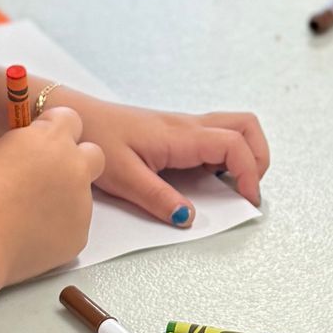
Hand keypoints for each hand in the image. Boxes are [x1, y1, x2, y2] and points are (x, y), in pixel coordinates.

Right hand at [0, 105, 103, 283]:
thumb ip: (22, 146)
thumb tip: (29, 155)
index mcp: (52, 139)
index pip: (70, 119)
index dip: (53, 128)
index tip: (38, 140)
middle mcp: (75, 167)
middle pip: (94, 154)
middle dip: (76, 160)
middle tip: (48, 174)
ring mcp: (82, 203)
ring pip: (81, 194)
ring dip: (62, 197)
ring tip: (26, 214)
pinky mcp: (79, 235)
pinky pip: (73, 225)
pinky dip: (56, 227)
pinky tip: (29, 234)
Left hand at [48, 92, 267, 223]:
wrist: (73, 116)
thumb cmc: (94, 138)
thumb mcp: (124, 177)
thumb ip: (159, 198)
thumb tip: (189, 217)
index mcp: (180, 135)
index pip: (234, 145)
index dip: (250, 172)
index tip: (247, 200)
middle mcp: (187, 126)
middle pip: (245, 126)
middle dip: (259, 157)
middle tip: (247, 190)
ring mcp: (183, 128)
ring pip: (233, 129)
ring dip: (244, 155)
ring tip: (232, 188)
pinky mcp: (175, 134)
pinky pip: (213, 139)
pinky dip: (224, 158)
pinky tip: (206, 182)